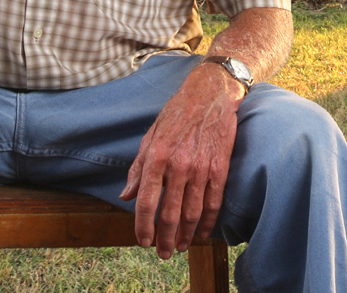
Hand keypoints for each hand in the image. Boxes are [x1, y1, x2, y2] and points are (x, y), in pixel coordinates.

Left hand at [120, 61, 242, 257]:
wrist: (211, 93)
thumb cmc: (177, 112)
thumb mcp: (151, 136)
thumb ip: (138, 168)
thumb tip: (126, 196)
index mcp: (157, 156)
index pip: (146, 201)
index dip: (143, 226)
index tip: (142, 241)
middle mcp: (178, 164)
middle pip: (170, 212)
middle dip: (164, 237)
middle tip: (162, 253)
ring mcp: (201, 167)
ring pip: (192, 212)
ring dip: (185, 234)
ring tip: (180, 246)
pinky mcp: (220, 166)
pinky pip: (214, 201)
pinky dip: (209, 221)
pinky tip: (203, 232)